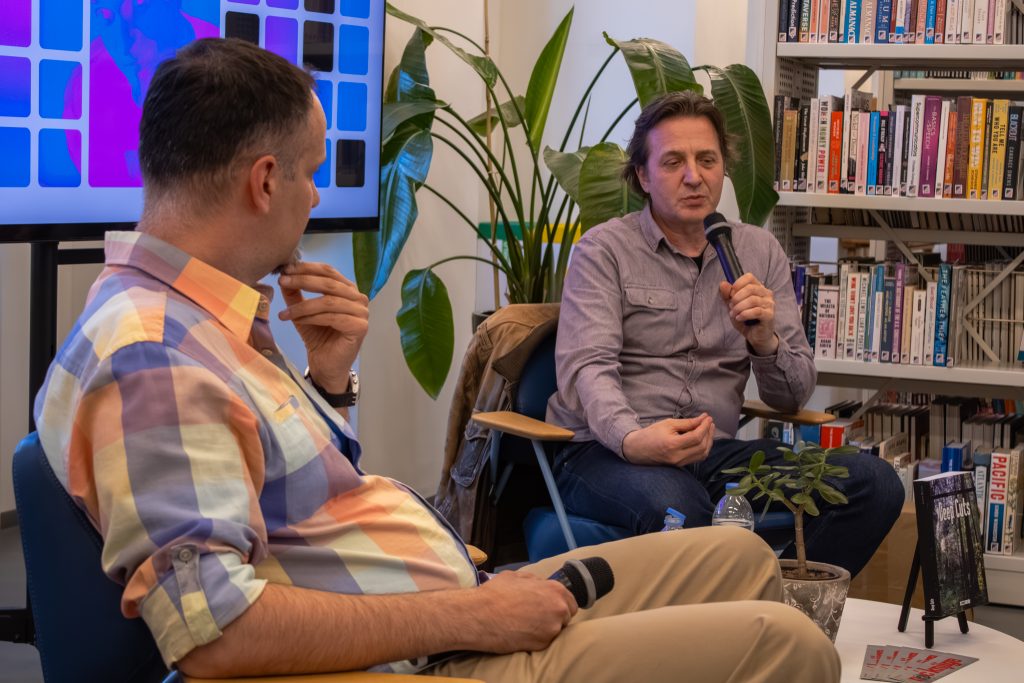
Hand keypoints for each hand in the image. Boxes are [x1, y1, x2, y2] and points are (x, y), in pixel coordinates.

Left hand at [277, 262, 368, 391]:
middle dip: (303, 281)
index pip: (328, 271)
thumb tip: (283, 275)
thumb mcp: (302, 311)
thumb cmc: (318, 337)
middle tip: (282, 282)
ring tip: (285, 312)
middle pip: (329, 283)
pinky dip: (312, 318)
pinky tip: (297, 321)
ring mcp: (362, 312)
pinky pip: (332, 317)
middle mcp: (358, 298)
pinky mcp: (360, 327)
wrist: (326, 365)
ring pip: (329, 301)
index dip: (306, 268)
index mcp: (348, 289)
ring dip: (303, 305)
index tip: (285, 269)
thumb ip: (296, 294)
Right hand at [468, 571, 576, 652]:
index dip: (558, 605)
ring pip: (555, 631)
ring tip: (525, 626)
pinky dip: (535, 640)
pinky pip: (543, 642)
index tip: (547, 609)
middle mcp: (558, 609)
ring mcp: (552, 628)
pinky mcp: (542, 644)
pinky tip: (520, 634)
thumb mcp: (515, 576)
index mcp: (555, 590)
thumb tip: (539, 584)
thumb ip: (533, 581)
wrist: (479, 615)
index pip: (570, 602)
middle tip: (536, 618)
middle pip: (566, 618)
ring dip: (544, 630)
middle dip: (555, 618)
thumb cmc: (495, 593)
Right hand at [621, 415, 714, 466]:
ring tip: (708, 429)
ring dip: (708, 441)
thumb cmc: (651, 434)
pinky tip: (703, 439)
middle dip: (708, 433)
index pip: (696, 437)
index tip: (708, 418)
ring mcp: (679, 463)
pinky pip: (697, 458)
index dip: (705, 426)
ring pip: (702, 454)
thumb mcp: (668, 424)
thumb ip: (687, 423)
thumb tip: (703, 419)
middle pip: (702, 446)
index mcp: (672, 445)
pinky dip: (703, 448)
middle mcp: (677, 457)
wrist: (637, 449)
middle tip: (709, 422)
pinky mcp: (680, 465)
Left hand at [718, 273, 778, 354]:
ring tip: (734, 314)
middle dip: (736, 298)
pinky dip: (744, 314)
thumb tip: (723, 283)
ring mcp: (769, 304)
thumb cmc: (746, 319)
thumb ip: (727, 295)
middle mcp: (766, 294)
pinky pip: (756, 311)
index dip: (738, 283)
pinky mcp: (770, 315)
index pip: (749, 277)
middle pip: (750, 288)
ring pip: (752, 300)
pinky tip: (739, 318)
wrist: (755, 336)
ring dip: (739, 307)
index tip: (731, 294)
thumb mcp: (733, 306)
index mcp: (758, 288)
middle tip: (731, 306)